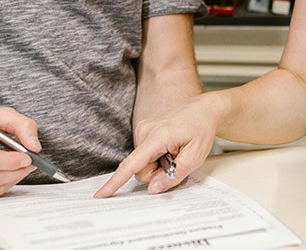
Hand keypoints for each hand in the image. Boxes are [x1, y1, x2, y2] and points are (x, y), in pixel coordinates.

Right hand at [0, 103, 40, 198]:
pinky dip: (1, 185)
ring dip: (12, 179)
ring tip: (20, 166)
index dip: (12, 162)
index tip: (28, 157)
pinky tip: (5, 172)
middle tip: (29, 163)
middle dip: (16, 172)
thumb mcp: (1, 114)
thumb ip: (22, 126)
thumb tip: (34, 147)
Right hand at [94, 95, 220, 197]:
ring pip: (143, 163)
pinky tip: (170, 148)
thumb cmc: (201, 129)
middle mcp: (145, 131)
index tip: (101, 194)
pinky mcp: (144, 131)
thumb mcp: (195, 157)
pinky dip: (157, 157)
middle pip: (140, 170)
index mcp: (157, 136)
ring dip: (158, 164)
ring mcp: (143, 129)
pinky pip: (145, 155)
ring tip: (175, 151)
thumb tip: (153, 189)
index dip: (116, 182)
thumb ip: (174, 176)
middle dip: (157, 173)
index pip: (132, 164)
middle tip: (177, 160)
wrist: (204, 109)